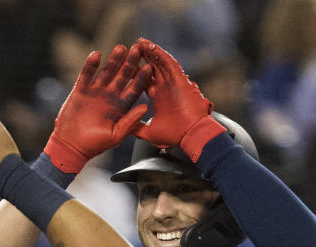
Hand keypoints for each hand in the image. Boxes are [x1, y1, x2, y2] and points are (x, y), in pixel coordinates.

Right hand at [44, 42, 151, 172]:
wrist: (71, 146)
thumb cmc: (95, 145)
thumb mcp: (116, 135)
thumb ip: (130, 122)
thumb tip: (145, 107)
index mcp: (121, 107)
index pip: (134, 89)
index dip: (142, 78)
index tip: (150, 67)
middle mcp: (110, 97)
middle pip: (122, 76)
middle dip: (130, 63)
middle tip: (137, 50)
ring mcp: (95, 92)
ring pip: (106, 72)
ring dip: (113, 60)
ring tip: (120, 48)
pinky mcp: (80, 90)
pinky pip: (86, 74)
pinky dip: (90, 65)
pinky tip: (96, 55)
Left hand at [132, 37, 225, 160]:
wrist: (191, 135)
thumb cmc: (174, 136)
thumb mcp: (149, 132)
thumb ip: (136, 127)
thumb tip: (124, 127)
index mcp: (159, 98)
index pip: (145, 81)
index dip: (136, 72)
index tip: (125, 65)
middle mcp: (166, 88)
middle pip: (152, 68)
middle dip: (142, 58)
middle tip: (131, 47)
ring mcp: (173, 83)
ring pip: (160, 63)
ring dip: (150, 52)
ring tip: (139, 42)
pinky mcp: (180, 80)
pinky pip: (168, 63)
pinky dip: (160, 54)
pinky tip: (150, 46)